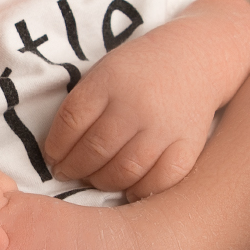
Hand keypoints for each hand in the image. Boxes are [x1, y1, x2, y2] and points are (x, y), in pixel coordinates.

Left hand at [41, 29, 227, 196]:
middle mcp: (136, 105)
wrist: (196, 58)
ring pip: (123, 171)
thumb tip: (59, 152)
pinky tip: (128, 188)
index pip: (70, 122)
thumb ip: (84, 105)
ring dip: (102, 182)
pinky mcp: (188, 146)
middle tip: (68, 173)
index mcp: (109, 81)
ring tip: (95, 179)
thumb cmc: (141, 69)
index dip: (55, 147)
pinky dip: (139, 190)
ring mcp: (163, 128)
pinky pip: (159, 181)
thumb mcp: (105, 72)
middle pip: (94, 150)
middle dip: (74, 168)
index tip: (52, 158)